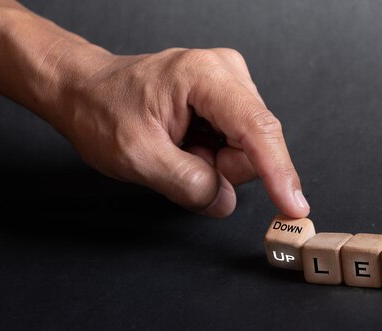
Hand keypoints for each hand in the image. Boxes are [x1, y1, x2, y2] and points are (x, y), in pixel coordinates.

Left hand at [56, 48, 309, 217]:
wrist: (86, 91)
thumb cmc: (103, 110)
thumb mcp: (136, 156)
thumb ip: (186, 183)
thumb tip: (224, 201)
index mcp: (203, 76)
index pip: (257, 129)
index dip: (279, 172)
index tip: (294, 207)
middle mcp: (225, 73)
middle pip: (256, 143)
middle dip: (224, 167)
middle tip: (183, 160)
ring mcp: (230, 85)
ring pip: (250, 148)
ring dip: (217, 162)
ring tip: (180, 149)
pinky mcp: (228, 100)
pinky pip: (239, 144)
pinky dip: (215, 156)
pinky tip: (188, 145)